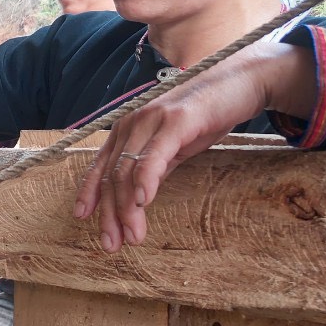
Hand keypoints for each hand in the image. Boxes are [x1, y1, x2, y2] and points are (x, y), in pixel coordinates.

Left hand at [73, 42, 314, 251]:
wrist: (242, 80)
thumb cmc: (207, 114)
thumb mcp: (173, 146)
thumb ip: (153, 167)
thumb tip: (137, 197)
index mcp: (128, 130)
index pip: (101, 167)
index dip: (89, 194)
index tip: (83, 219)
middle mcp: (132, 123)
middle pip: (111, 176)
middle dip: (109, 214)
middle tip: (111, 245)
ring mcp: (151, 120)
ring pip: (127, 172)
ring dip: (127, 209)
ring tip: (132, 236)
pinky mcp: (175, 121)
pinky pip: (152, 157)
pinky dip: (144, 181)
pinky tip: (142, 203)